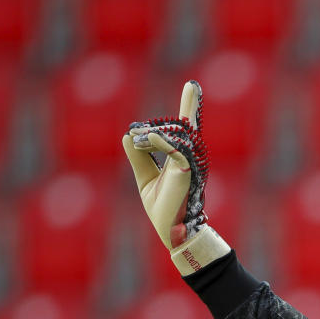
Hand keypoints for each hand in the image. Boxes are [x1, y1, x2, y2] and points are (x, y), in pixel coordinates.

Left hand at [122, 80, 208, 249]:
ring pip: (178, 136)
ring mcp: (190, 164)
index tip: (192, 86)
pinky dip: (162, 142)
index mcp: (182, 158)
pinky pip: (176, 151)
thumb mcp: (145, 179)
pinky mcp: (187, 173)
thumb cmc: (164, 208)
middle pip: (185, 126)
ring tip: (138, 135)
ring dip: (156, 132)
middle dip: (176, 114)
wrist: (172, 232)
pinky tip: (150, 136)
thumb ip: (138, 158)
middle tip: (148, 122)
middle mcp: (189, 158)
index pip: (184, 128)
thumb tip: (127, 135)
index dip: (189, 107)